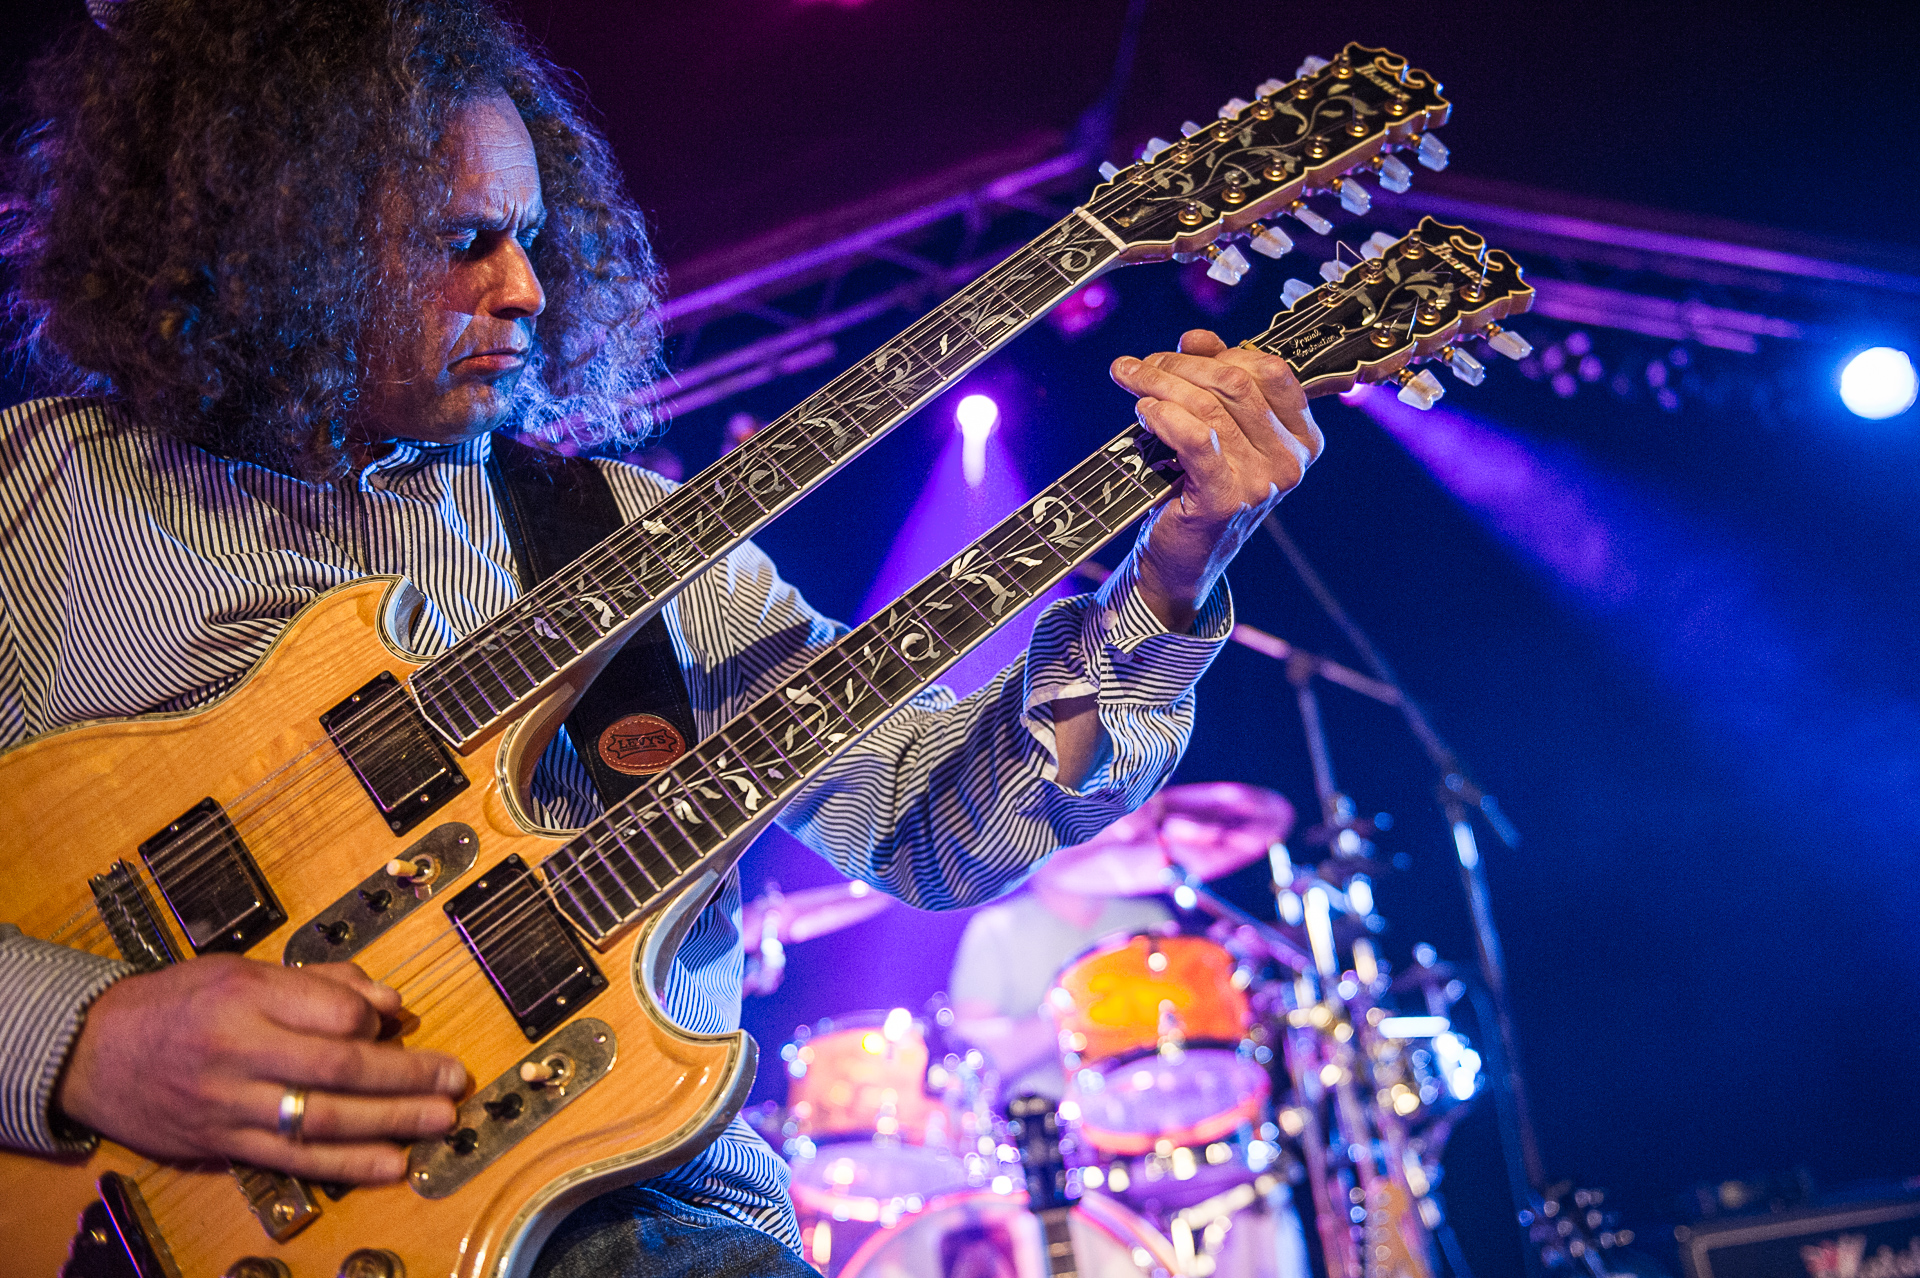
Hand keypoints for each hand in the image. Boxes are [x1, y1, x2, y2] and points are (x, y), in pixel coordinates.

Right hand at [57, 956, 466, 1182]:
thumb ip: (319, 983)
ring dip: (390, 1123)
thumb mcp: (243, 970)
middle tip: (453, 1079)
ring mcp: (231, 1104)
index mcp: (246, 997)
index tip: (393, 1020)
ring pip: (322, 1119)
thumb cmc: (177, 1003)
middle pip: (338, 1068)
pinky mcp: (224, 1143)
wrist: (93, 1052)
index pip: (331, 1012)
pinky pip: (295, 1158)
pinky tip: (391, 1164)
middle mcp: (239, 1051)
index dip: (373, 1018)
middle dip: (405, 1076)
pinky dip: (347, 1164)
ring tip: (439, 1121)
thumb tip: (388, 1001)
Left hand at [1110, 329, 1323, 630]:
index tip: (1182, 349)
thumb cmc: (1198, 491)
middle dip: (1179, 365)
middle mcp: (1291, 460)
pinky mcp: (1227, 499)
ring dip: (1159, 385)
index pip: (1271, 371)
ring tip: (1130, 380)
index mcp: (1302, 438)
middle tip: (1141, 366)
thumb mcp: (1219, 432)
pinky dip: (1164, 416)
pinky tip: (1143, 412)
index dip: (1223, 351)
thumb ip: (1218, 383)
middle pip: (1236, 383)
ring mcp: (1262, 482)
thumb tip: (1198, 338)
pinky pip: (1195, 438)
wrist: (1183, 561)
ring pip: (1209, 406)